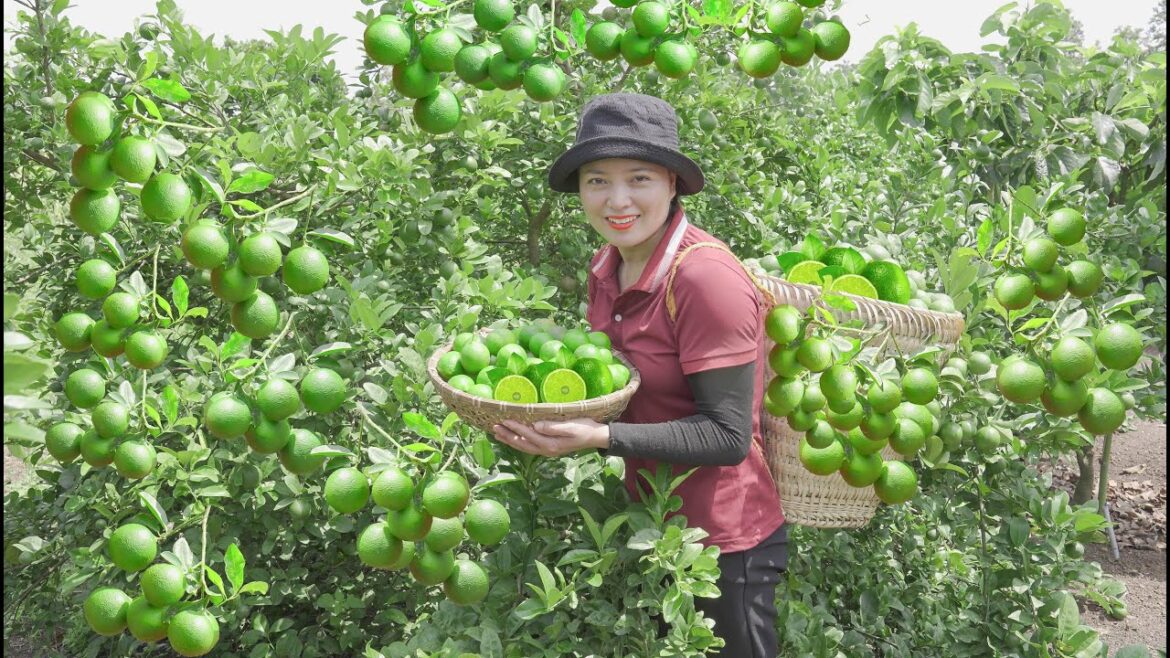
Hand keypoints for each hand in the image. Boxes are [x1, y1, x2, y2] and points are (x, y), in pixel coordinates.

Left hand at [490, 418, 610, 457]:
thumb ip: (553, 427)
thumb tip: (536, 425)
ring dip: (510, 440)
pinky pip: (529, 446)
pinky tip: (513, 438)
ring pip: (524, 447)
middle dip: (508, 436)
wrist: (596, 436)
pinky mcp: (549, 447)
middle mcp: (547, 450)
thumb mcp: (571, 426)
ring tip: (498, 434)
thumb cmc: (585, 428)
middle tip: (494, 428)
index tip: (504, 420)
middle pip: (522, 444)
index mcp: (551, 444)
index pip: (529, 435)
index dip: (516, 428)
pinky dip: (519, 442)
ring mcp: (547, 450)